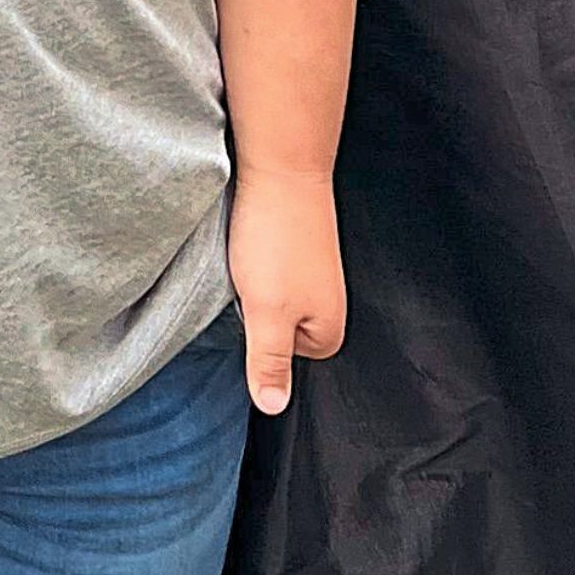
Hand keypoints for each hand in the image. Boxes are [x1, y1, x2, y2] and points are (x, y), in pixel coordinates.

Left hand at [229, 172, 346, 411]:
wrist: (283, 167)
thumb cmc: (276, 239)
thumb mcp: (266, 312)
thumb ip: (269, 362)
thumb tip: (273, 408)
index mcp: (328, 330)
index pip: (279, 361)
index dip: (254, 338)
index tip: (248, 309)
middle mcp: (328, 303)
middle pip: (275, 330)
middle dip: (253, 311)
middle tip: (247, 280)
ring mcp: (315, 273)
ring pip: (269, 298)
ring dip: (252, 283)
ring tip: (250, 258)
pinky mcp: (300, 248)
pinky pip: (271, 270)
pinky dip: (255, 259)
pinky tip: (253, 243)